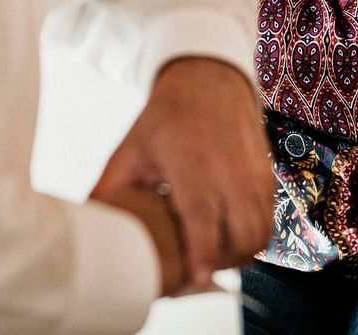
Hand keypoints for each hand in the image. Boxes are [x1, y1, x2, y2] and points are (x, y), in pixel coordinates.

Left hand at [90, 57, 274, 288]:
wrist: (208, 78)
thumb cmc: (168, 115)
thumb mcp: (132, 148)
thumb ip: (110, 189)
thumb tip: (87, 225)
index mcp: (192, 162)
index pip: (204, 217)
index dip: (203, 253)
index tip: (197, 278)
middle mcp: (230, 168)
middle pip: (242, 233)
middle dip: (224, 262)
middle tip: (200, 272)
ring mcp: (253, 169)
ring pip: (261, 229)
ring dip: (242, 252)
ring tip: (216, 258)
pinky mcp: (267, 170)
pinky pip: (270, 215)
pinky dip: (255, 233)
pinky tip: (231, 235)